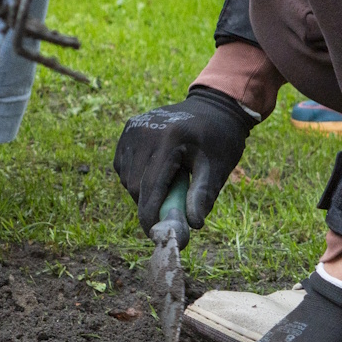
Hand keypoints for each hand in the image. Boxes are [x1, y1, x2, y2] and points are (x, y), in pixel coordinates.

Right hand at [114, 85, 254, 233]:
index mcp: (168, 139)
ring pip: (125, 175)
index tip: (154, 234)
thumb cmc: (219, 140)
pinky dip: (134, 177)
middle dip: (147, 204)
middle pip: (134, 183)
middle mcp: (143, 131)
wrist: (213, 107)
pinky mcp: (128, 128)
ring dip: (141, 191)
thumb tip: (192, 225)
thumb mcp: (217, 168)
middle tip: (168, 213)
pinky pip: (122, 164)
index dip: (150, 213)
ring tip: (167, 187)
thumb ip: (202, 195)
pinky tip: (155, 175)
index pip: (150, 185)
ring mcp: (132, 128)